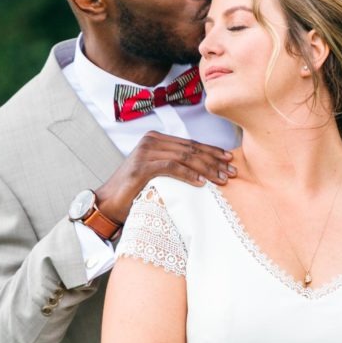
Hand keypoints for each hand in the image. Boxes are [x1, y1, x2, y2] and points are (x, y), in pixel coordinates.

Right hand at [95, 131, 236, 223]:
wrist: (109, 203)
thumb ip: (174, 165)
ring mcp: (146, 152)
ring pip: (185, 157)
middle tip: (232, 171)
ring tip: (222, 179)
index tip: (230, 159)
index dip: (212, 151)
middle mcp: (151, 141)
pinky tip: (202, 183)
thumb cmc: (135, 191)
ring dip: (207, 169)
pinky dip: (189, 175)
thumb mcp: (157, 173)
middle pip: (191, 149)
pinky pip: (172, 167)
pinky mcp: (142, 166)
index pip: (190, 144)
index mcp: (156, 140)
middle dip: (214, 161)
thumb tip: (203, 170)